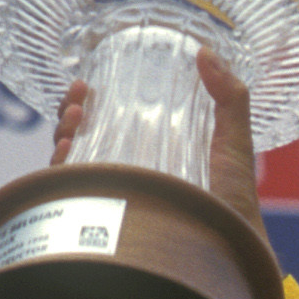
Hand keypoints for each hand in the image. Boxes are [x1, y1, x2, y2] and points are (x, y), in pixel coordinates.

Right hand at [49, 54, 270, 244]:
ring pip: (74, 161)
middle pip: (85, 136)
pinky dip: (63, 169)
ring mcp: (117, 195)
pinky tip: (67, 150)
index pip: (110, 120)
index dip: (92, 100)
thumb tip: (205, 51)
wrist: (232, 248)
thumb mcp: (234, 142)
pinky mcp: (109, 217)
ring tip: (73, 117)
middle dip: (70, 111)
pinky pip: (74, 193)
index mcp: (152, 150)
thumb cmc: (235, 201)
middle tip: (77, 97)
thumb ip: (229, 98)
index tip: (87, 82)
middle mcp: (129, 172)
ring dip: (63, 132)